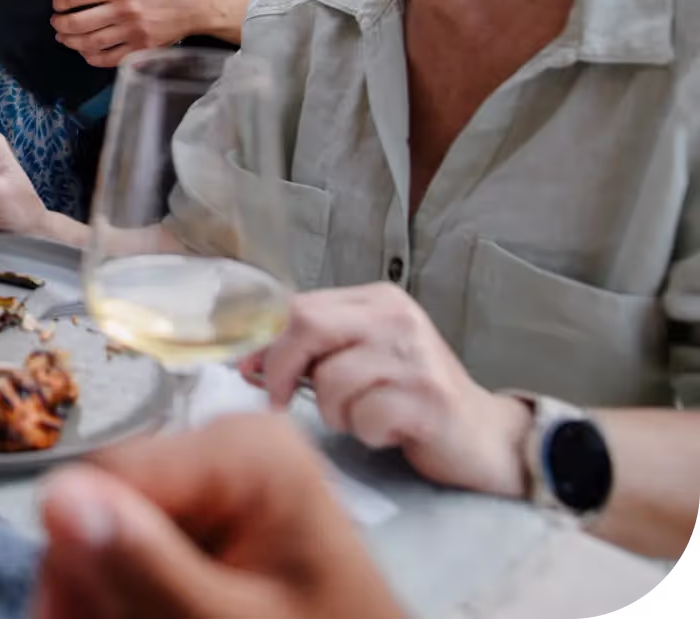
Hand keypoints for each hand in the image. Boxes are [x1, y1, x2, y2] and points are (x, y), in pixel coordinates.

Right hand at [35, 414, 404, 618]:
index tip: (59, 616)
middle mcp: (231, 446)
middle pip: (108, 502)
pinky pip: (148, 543)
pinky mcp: (221, 512)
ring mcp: (225, 480)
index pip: (108, 474)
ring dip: (109, 588)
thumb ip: (148, 568)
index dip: (72, 551)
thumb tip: (58, 497)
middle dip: (93, 576)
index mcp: (246, 451)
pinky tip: (151, 614)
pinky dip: (139, 590)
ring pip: (116, 528)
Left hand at [52, 0, 199, 67]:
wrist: (197, 3)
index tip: (57, 4)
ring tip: (64, 37)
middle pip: (78, 22)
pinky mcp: (141, 48)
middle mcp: (123, 10)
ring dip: (70, 41)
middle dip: (60, 24)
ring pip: (89, 43)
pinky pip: (108, 58)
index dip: (59, 1)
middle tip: (56, 22)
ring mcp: (132, 32)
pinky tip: (85, 51)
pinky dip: (91, 57)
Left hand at [243, 284, 531, 498]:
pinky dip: (367, 433)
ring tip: (364, 417)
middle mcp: (397, 319)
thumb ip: (318, 348)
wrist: (486, 435)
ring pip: (332, 382)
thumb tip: (251, 358)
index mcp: (378, 300)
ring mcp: (415, 358)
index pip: (300, 306)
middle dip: (281, 369)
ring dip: (336, 413)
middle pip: (307, 327)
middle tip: (280, 401)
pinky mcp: (429, 400)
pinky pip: (364, 418)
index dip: (265, 340)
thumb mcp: (366, 356)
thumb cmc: (413, 396)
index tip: (248, 369)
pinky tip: (391, 431)